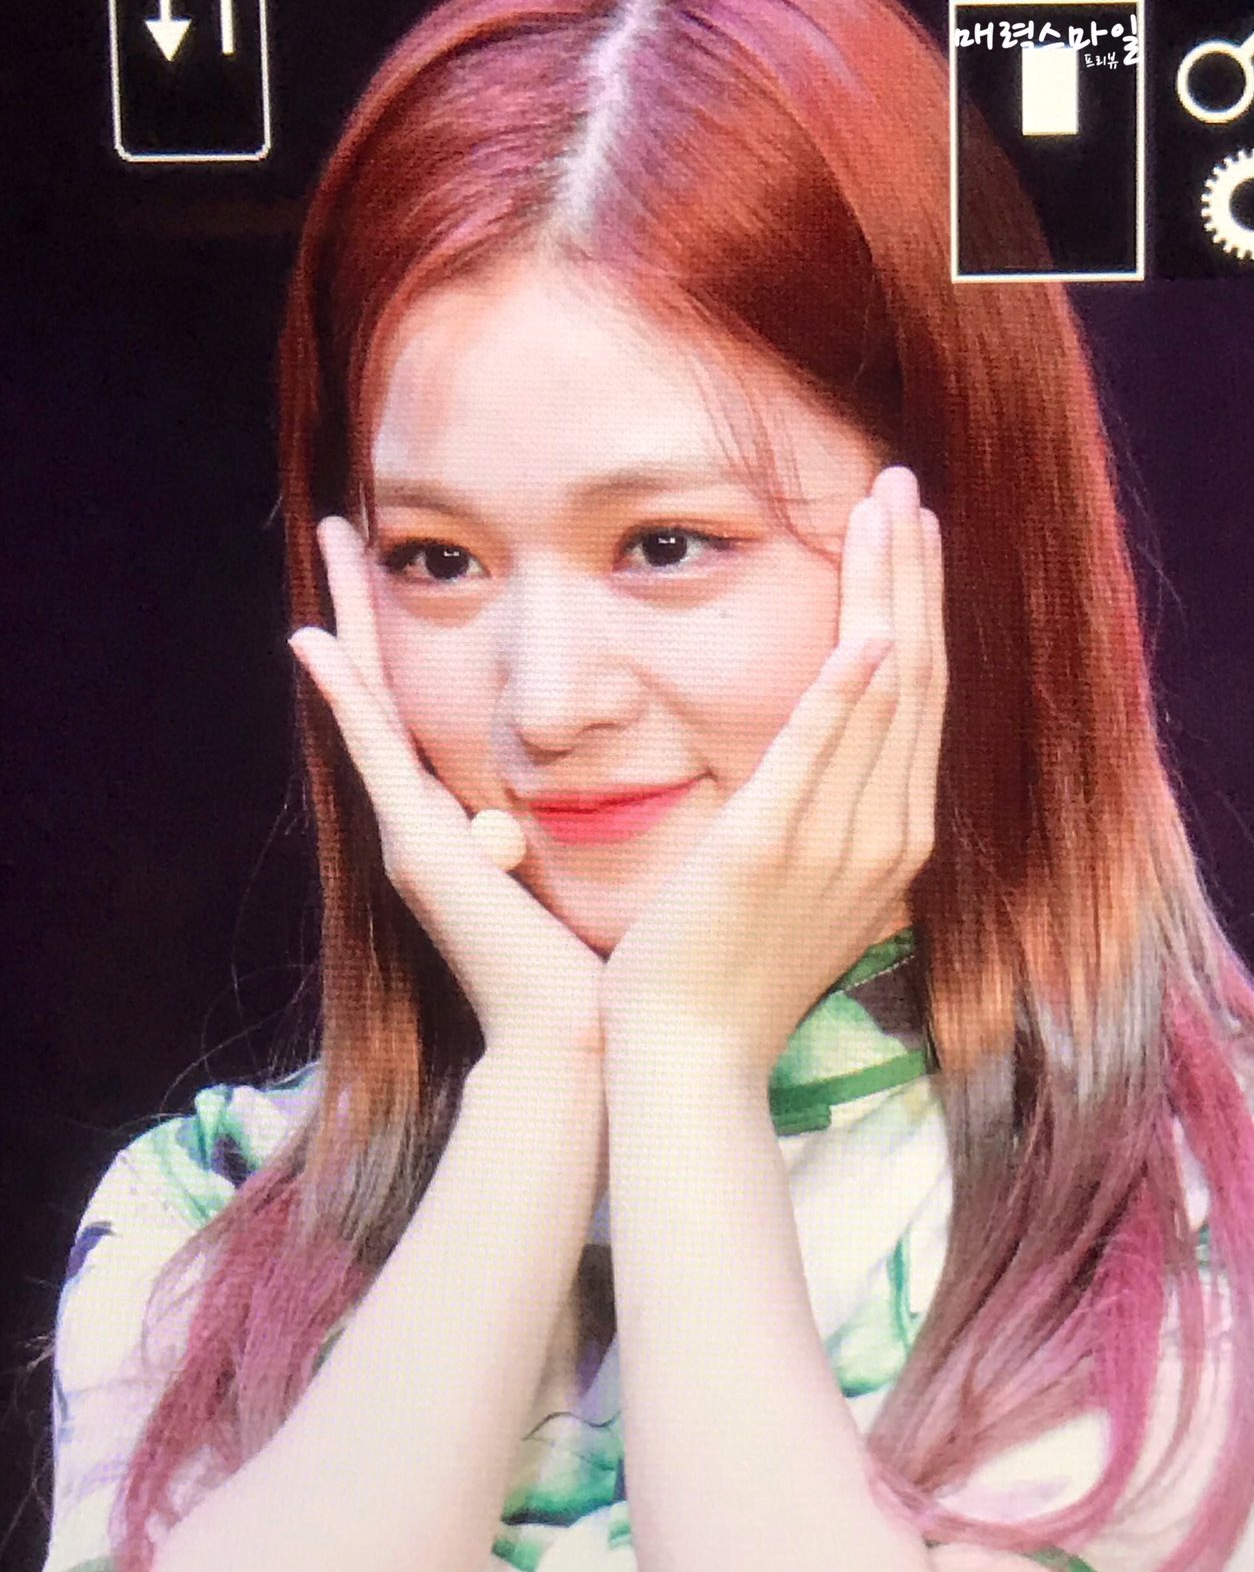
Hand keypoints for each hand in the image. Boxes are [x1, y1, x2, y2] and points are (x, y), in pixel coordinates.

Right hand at [289, 518, 604, 1058]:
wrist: (573, 1042)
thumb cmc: (594, 968)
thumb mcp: (584, 870)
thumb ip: (577, 822)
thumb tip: (620, 770)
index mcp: (464, 823)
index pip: (426, 711)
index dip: (406, 641)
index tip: (405, 565)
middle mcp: (425, 822)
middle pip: (383, 691)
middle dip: (365, 610)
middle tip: (345, 528)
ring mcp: (412, 834)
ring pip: (370, 707)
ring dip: (351, 625)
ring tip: (336, 548)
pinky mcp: (418, 850)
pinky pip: (377, 755)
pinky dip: (346, 700)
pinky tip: (316, 642)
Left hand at [602, 466, 944, 1077]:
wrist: (691, 1051)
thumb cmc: (727, 965)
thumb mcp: (795, 878)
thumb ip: (819, 809)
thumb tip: (818, 752)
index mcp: (892, 835)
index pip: (918, 695)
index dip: (919, 605)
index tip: (911, 534)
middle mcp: (886, 833)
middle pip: (915, 675)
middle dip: (912, 573)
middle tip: (903, 485)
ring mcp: (838, 843)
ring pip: (882, 694)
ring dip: (888, 594)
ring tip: (887, 508)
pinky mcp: (774, 849)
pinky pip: (820, 756)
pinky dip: (847, 693)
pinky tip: (866, 630)